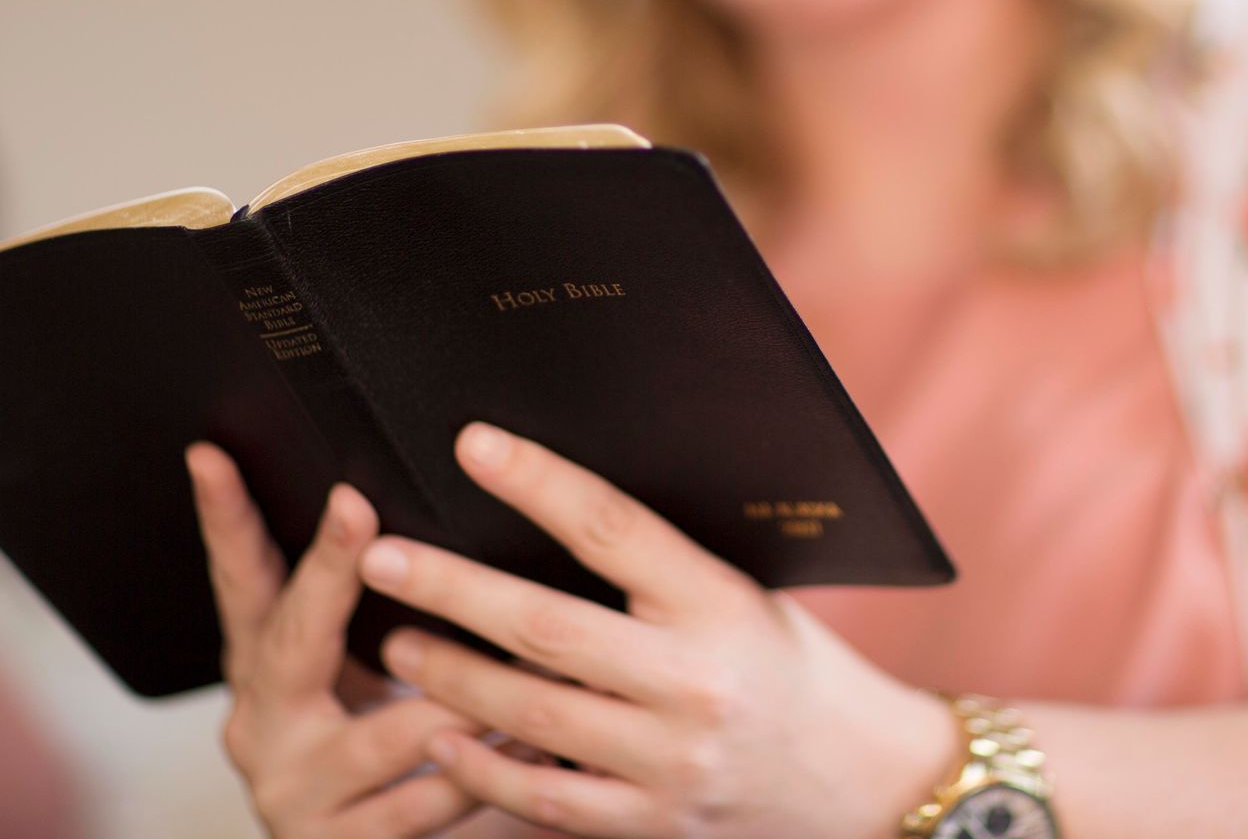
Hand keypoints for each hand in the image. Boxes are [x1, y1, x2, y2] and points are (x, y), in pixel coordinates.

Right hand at [186, 441, 489, 837]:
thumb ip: (381, 609)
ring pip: (383, 732)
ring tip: (525, 651)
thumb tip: (434, 517)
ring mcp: (293, 793)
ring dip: (461, 692)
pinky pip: (425, 801)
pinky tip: (535, 742)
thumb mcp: (367, 671)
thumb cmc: (391, 750)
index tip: (215, 457)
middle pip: (292, 639)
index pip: (240, 582)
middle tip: (356, 508)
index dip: (223, 520)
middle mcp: (262, 727)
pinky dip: (485, 769)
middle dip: (329, 569)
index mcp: (266, 670)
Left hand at [355, 422, 962, 838]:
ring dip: (450, 677)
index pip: (613, 528)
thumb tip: (551, 509)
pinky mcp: (653, 822)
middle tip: (381, 556)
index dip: (538, 482)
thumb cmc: (792, 666)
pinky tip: (440, 738)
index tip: (472, 445)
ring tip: (395, 643)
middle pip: (547, 625)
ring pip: (531, 713)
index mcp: (721, 602)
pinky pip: (546, 798)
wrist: (865, 780)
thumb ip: (657, 570)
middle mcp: (696, 681)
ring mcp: (671, 761)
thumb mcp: (743, 597)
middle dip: (451, 588)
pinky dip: (483, 770)